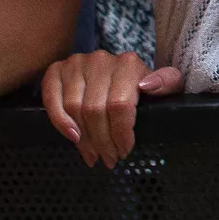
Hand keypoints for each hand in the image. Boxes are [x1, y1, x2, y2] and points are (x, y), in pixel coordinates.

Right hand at [41, 51, 181, 168]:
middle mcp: (100, 60)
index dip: (120, 133)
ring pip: (74, 108)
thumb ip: (167, 82)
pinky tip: (73, 137)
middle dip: (102, 142)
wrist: (120, 72)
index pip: (120, 105)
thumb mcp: (165, 83)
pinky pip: (51, 98)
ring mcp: (77, 63)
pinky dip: (59, 120)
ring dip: (83, 138)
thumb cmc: (143, 85)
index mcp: (128, 63)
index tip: (124, 151)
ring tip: (93, 154)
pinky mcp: (57, 69)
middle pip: (95, 110)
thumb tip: (148, 85)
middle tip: (108, 159)